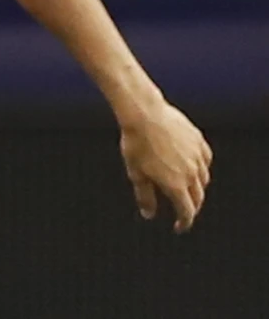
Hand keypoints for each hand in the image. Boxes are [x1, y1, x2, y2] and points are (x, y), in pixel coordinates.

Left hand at [120, 103, 212, 231]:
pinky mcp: (199, 141)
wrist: (144, 113)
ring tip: (187, 190)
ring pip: (203, 179)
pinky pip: (205, 160)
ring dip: (197, 188)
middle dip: (191, 208)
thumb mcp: (136, 173)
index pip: (186, 211)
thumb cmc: (136, 143)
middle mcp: (191, 173)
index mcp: (176, 184)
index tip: (178, 227)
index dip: (183, 222)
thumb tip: (149, 215)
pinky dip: (201, 168)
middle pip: (198, 197)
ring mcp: (197, 156)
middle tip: (183, 211)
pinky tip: (194, 168)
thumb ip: (145, 196)